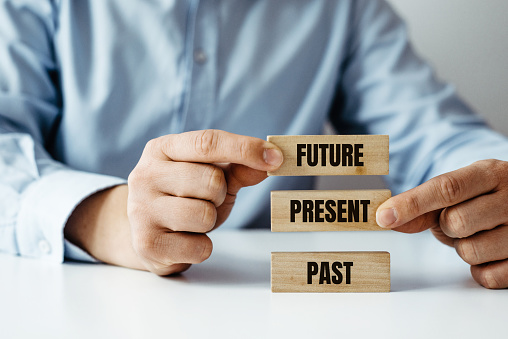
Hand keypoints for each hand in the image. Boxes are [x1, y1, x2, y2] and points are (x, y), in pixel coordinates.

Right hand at [65, 129, 282, 274]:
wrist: (144, 231)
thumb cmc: (182, 197)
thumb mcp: (210, 176)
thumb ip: (238, 167)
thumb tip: (271, 162)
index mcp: (162, 149)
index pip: (207, 142)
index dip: (245, 149)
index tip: (276, 159)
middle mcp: (145, 175)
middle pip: (211, 181)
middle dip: (219, 194)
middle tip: (205, 200)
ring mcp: (141, 210)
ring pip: (205, 215)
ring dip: (209, 221)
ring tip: (192, 220)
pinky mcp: (147, 244)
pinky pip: (199, 247)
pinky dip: (201, 247)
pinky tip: (184, 239)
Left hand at [376, 159, 507, 288]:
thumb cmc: (482, 199)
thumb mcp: (457, 193)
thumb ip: (421, 205)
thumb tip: (386, 218)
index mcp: (491, 174)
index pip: (447, 188)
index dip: (411, 204)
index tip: (383, 217)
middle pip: (456, 222)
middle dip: (448, 227)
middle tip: (461, 222)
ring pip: (470, 252)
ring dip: (464, 248)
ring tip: (479, 234)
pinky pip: (486, 277)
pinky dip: (480, 270)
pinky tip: (490, 252)